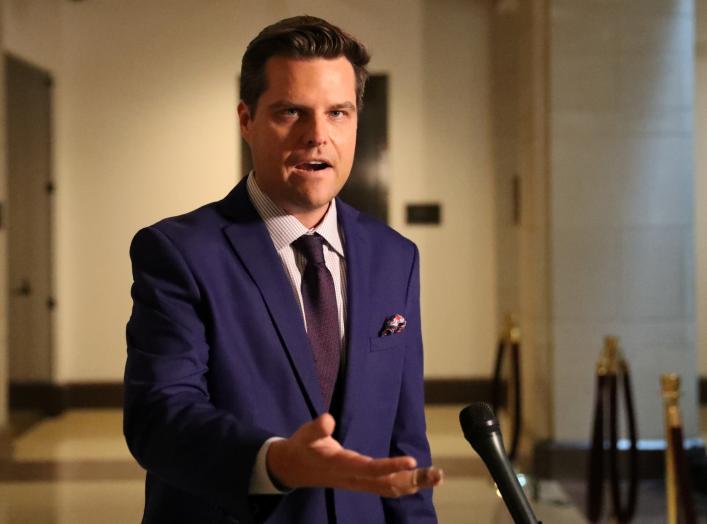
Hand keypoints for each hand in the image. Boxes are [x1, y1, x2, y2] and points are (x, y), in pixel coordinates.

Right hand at [266, 413, 442, 497]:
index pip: (371, 468)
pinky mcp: (361, 481)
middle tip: (438, 475)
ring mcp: (358, 482)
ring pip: (390, 488)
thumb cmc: (302, 447)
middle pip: (388, 484)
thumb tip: (328, 419)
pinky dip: (405, 485)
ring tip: (437, 477)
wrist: (293, 468)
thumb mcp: (305, 435)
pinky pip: (386, 487)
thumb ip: (317, 428)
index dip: (391, 466)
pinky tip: (420, 481)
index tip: (412, 462)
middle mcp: (354, 478)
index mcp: (342, 466)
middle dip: (413, 480)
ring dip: (414, 483)